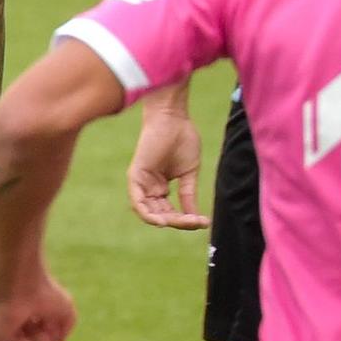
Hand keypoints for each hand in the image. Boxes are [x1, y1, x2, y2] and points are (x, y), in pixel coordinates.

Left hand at [0, 270, 76, 340]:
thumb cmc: (41, 291)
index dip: (48, 337)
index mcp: (22, 323)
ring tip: (27, 327)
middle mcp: (8, 333)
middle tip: (36, 323)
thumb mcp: (65, 310)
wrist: (19, 284)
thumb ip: (64, 328)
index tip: (43, 319)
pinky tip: (15, 334)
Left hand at [128, 103, 208, 227]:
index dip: (186, 220)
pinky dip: (148, 214)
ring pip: (149, 212)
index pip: (170, 212)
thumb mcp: (189, 174)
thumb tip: (195, 218)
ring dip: (166, 220)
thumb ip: (188, 196)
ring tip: (183, 222)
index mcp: (160, 187)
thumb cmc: (182, 139)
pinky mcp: (135, 176)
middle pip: (161, 215)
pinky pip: (138, 202)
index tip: (205, 222)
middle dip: (179, 222)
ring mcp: (141, 182)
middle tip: (196, 222)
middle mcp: (149, 187)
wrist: (173, 118)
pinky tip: (163, 220)